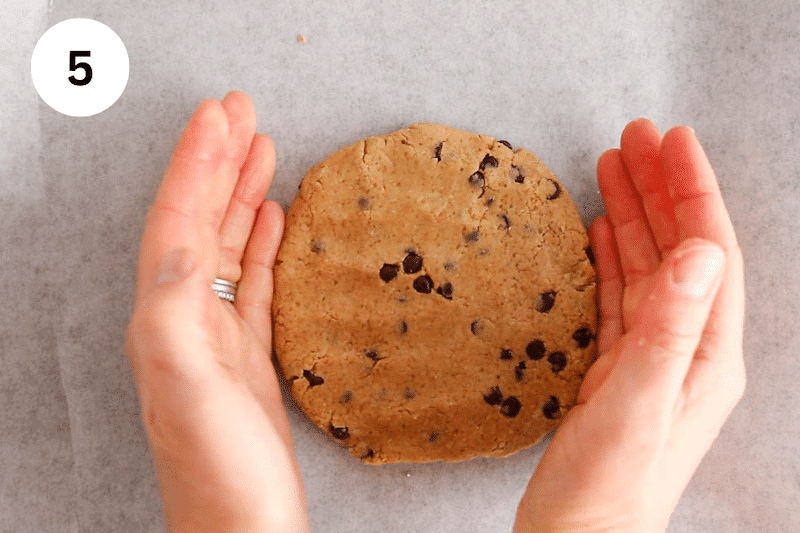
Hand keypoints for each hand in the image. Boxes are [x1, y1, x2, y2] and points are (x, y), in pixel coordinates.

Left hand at [125, 92, 307, 532]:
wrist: (247, 531)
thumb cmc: (221, 474)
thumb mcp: (191, 388)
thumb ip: (177, 312)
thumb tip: (185, 240)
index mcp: (164, 319)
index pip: (177, 223)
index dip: (196, 166)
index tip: (220, 117)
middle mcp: (183, 320)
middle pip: (199, 223)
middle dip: (218, 164)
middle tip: (242, 112)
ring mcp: (217, 336)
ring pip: (228, 247)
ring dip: (241, 195)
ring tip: (262, 150)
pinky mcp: (248, 355)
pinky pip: (253, 281)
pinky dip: (262, 243)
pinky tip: (274, 220)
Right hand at [514, 119, 745, 531]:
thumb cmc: (608, 488)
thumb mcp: (636, 403)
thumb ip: (669, 327)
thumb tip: (701, 251)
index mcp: (707, 354)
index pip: (707, 252)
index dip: (691, 192)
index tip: (670, 140)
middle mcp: (688, 350)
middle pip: (679, 251)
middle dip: (659, 190)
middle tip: (635, 136)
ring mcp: (654, 360)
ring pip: (646, 270)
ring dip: (631, 218)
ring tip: (613, 168)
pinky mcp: (618, 371)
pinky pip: (621, 299)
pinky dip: (612, 260)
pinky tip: (600, 235)